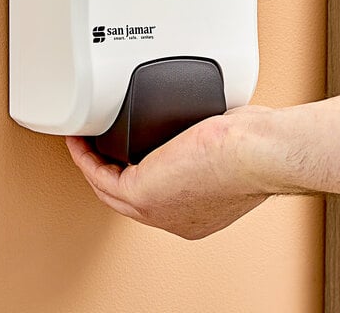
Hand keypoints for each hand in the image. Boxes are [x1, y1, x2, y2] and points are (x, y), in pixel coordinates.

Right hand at [66, 107, 271, 239]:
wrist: (256, 153)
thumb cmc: (255, 148)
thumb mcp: (228, 148)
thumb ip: (209, 143)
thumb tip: (201, 122)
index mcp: (197, 209)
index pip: (159, 193)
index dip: (139, 170)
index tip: (130, 148)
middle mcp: (175, 216)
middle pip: (129, 195)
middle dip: (109, 168)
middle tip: (98, 143)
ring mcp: (158, 210)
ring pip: (111, 190)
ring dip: (92, 164)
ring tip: (85, 140)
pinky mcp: (142, 193)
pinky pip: (101, 177)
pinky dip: (87, 158)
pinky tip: (82, 140)